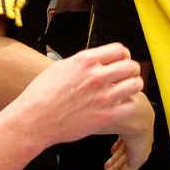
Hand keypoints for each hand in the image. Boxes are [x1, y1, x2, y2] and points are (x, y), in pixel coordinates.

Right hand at [13, 43, 143, 148]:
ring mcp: (102, 96)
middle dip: (131, 70)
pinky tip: (120, 106)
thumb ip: (82, 63)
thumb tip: (95, 60)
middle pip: (131, 66)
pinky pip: (131, 106)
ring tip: (127, 90)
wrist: (34, 120)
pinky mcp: (105, 116)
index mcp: (86, 61)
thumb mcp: (61, 67)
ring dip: (133, 86)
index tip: (122, 61)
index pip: (120, 49)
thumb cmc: (41, 95)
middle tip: (127, 76)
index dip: (124, 55)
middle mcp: (96, 76)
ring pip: (135, 85)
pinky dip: (127, 106)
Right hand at [101, 92, 153, 169]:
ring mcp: (138, 147)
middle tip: (106, 167)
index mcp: (131, 123)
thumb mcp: (109, 108)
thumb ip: (102, 110)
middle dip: (113, 160)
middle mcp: (136, 135)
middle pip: (123, 151)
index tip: (110, 150)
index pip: (123, 137)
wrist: (136, 117)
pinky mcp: (139, 157)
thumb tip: (91, 107)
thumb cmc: (123, 108)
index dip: (116, 145)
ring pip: (125, 162)